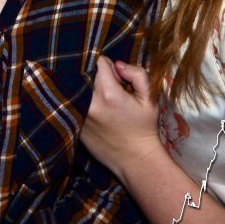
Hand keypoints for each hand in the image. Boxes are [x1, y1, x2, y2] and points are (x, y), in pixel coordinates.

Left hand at [80, 57, 162, 179]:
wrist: (136, 160)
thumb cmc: (144, 128)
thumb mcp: (149, 99)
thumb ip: (137, 74)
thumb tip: (118, 65)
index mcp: (108, 94)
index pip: (100, 63)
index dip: (112, 68)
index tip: (119, 80)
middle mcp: (89, 103)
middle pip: (87, 74)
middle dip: (99, 78)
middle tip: (113, 93)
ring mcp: (79, 115)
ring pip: (79, 89)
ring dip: (89, 91)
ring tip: (105, 104)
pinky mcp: (74, 125)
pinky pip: (75, 104)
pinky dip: (83, 104)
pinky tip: (99, 115)